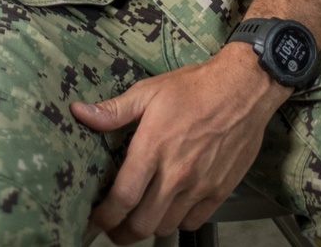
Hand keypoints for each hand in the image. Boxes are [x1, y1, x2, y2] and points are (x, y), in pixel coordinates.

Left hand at [71, 44, 287, 242]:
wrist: (242, 90)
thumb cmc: (193, 88)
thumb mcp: (148, 92)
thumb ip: (113, 111)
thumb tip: (79, 113)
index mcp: (152, 147)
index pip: (123, 197)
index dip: (105, 217)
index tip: (95, 221)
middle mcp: (175, 173)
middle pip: (143, 223)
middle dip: (123, 232)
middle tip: (113, 228)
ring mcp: (199, 186)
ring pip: (166, 227)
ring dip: (149, 227)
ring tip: (139, 218)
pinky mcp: (219, 192)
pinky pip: (193, 222)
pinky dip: (177, 222)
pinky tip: (170, 209)